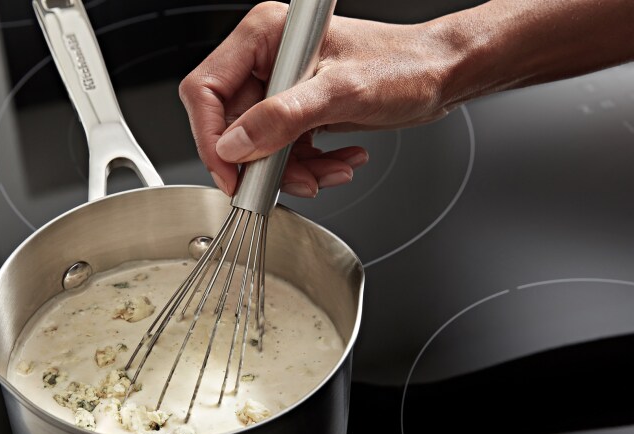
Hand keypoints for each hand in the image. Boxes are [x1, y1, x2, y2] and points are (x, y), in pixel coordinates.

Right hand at [178, 2, 455, 197]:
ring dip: (294, 170)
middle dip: (266, 163)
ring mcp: (283, 87)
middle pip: (235, 127)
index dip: (212, 138)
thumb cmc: (404, 67)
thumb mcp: (339, 94)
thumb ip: (281, 119)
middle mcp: (268, 60)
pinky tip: (340, 161)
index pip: (207, 91)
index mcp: (265, 37)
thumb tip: (233, 146)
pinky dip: (310, 166)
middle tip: (293, 182)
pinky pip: (285, 151)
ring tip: (329, 172)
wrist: (441, 75)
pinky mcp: (300, 110)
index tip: (231, 174)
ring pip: (261, 147)